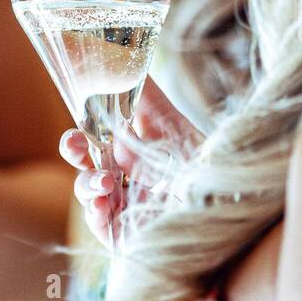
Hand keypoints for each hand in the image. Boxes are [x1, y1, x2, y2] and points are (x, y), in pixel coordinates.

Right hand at [61, 80, 198, 246]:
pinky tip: (103, 206)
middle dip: (74, 149)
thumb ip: (151, 101)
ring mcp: (126, 206)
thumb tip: (130, 66)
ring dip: (88, 183)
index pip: (101, 134)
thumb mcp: (180, 131)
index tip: (78, 117)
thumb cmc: (211, 172)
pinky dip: (94, 212)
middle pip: (86, 160)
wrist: (227, 214)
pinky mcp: (125, 234)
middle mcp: (130, 177)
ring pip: (87, 191)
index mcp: (140, 150)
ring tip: (106, 184)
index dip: (83, 126)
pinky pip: (98, 223)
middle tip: (75, 145)